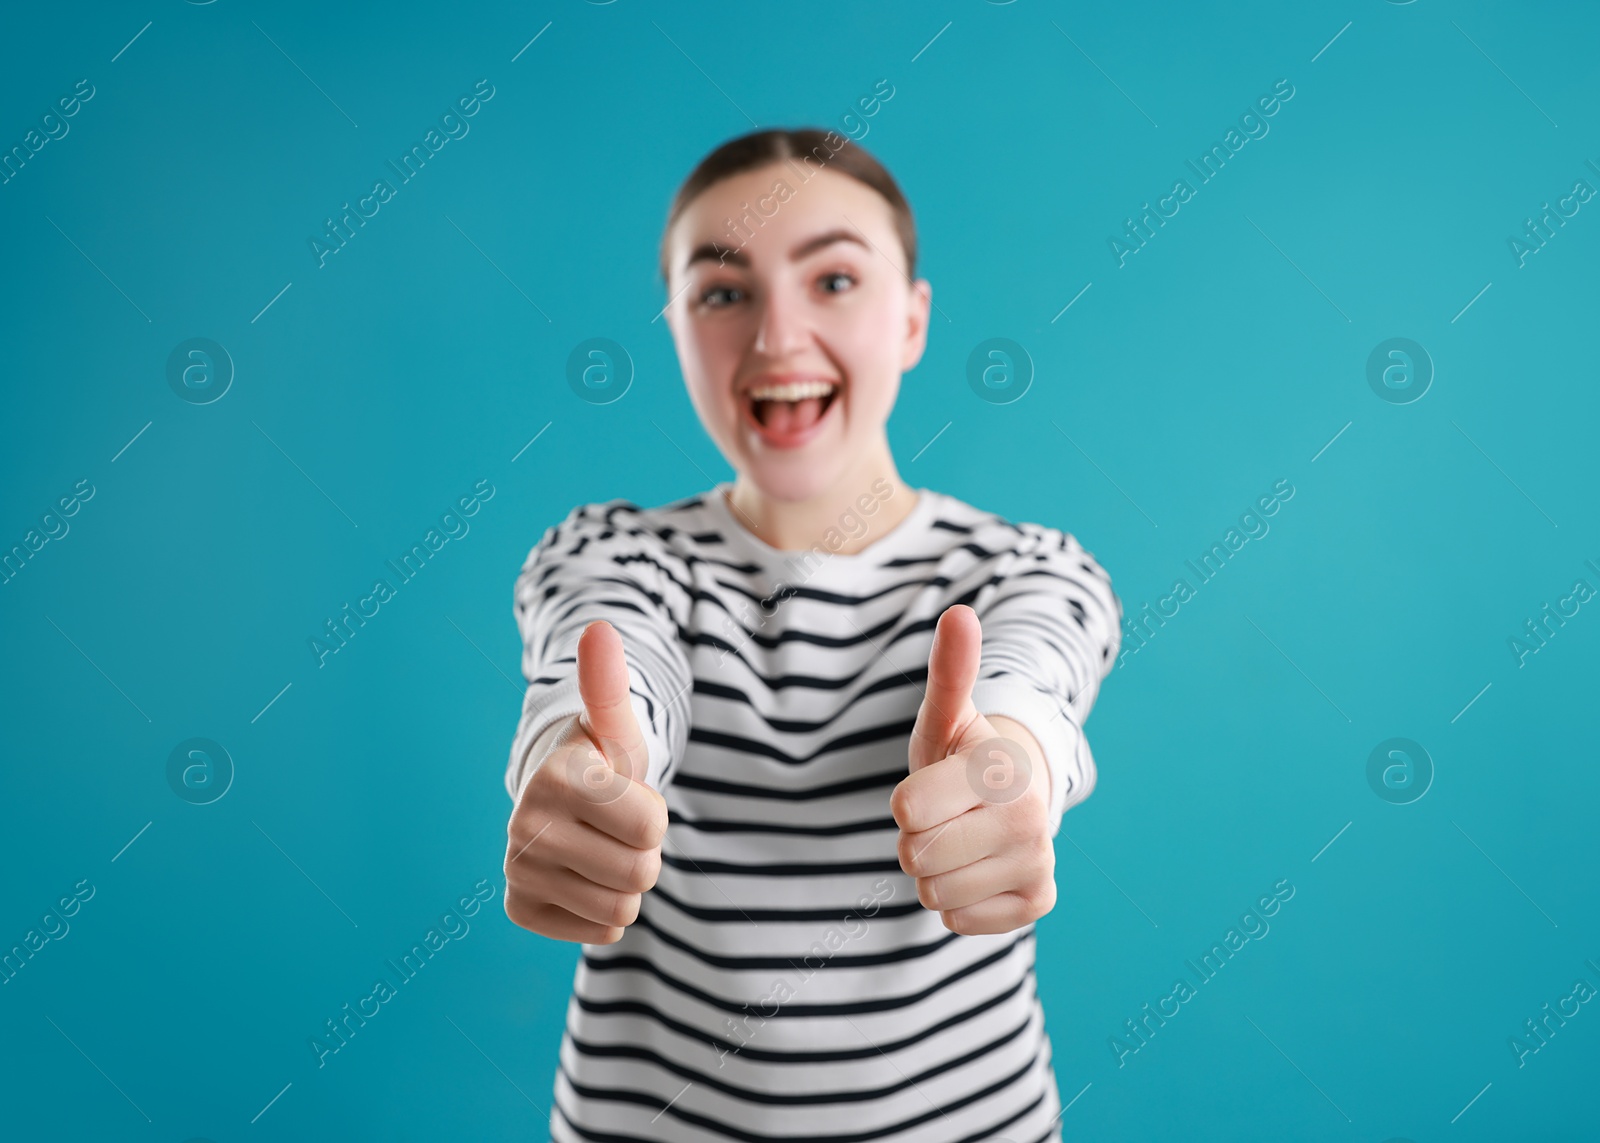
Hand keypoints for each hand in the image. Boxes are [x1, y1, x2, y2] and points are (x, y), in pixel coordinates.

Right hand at [503, 620, 666, 943]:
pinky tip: (581, 876)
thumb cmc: (600, 761)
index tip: (624, 794)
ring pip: (622, 910)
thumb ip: (609, 685)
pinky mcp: (519, 907)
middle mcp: (526, 824)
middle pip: (642, 873)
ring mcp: (517, 869)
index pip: (654, 827)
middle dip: (643, 851)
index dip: (653, 812)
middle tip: (615, 826)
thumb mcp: (615, 726)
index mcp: (558, 776)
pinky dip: (601, 911)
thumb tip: (600, 627)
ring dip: (625, 883)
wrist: (559, 799)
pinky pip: (598, 933)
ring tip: (600, 847)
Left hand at [890, 605, 1056, 935]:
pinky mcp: (1037, 902)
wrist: (1015, 796)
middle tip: (944, 815)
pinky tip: (977, 869)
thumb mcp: (948, 715)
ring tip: (959, 840)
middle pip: (916, 856)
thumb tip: (959, 614)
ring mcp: (1037, 863)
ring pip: (933, 894)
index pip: (905, 810)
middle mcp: (1029, 820)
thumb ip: (950, 671)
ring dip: (933, 872)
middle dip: (916, 838)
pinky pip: (958, 921)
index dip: (906, 801)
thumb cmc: (965, 755)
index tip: (932, 785)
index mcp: (1002, 771)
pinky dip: (957, 902)